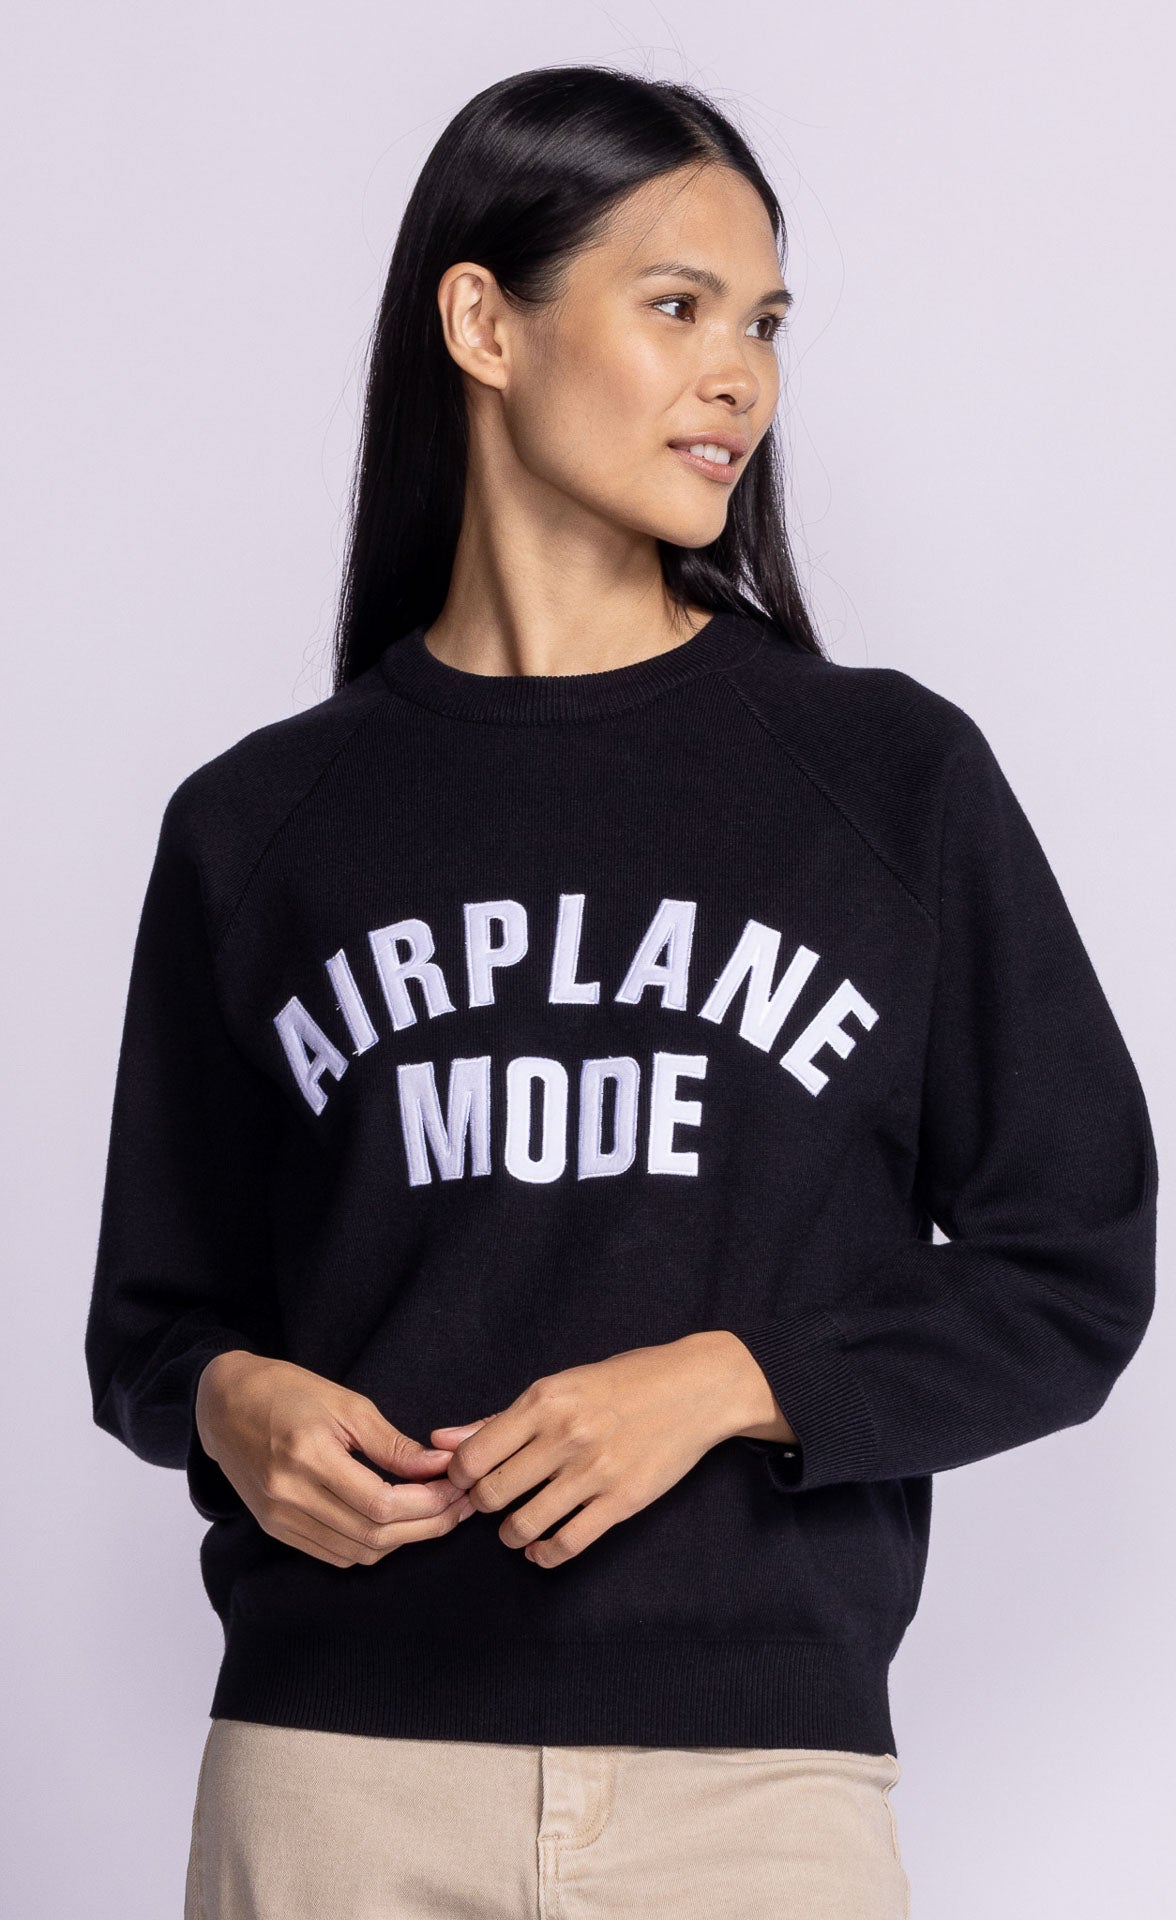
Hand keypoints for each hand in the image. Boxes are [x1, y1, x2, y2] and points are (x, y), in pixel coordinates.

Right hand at [194, 1351, 473, 1566]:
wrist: (224, 1404)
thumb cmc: (287, 1392)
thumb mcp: (345, 1403)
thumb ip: (391, 1442)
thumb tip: (438, 1466)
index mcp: (308, 1456)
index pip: (380, 1504)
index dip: (428, 1503)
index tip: (458, 1487)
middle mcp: (289, 1495)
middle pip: (373, 1536)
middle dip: (427, 1526)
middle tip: (460, 1505)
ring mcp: (279, 1518)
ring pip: (357, 1552)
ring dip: (404, 1540)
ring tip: (436, 1514)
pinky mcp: (276, 1530)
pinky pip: (334, 1554)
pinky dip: (371, 1546)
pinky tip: (396, 1524)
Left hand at [428, 1336, 743, 1568]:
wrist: (696, 1388)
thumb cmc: (624, 1381)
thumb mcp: (560, 1386)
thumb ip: (500, 1418)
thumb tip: (441, 1440)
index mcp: (543, 1400)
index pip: (472, 1455)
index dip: (458, 1476)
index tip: (466, 1480)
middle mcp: (564, 1436)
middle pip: (491, 1494)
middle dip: (481, 1506)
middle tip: (490, 1503)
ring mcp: (594, 1472)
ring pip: (522, 1524)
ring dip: (509, 1533)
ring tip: (515, 1525)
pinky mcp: (622, 1502)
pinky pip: (567, 1544)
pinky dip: (544, 1553)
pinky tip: (541, 1547)